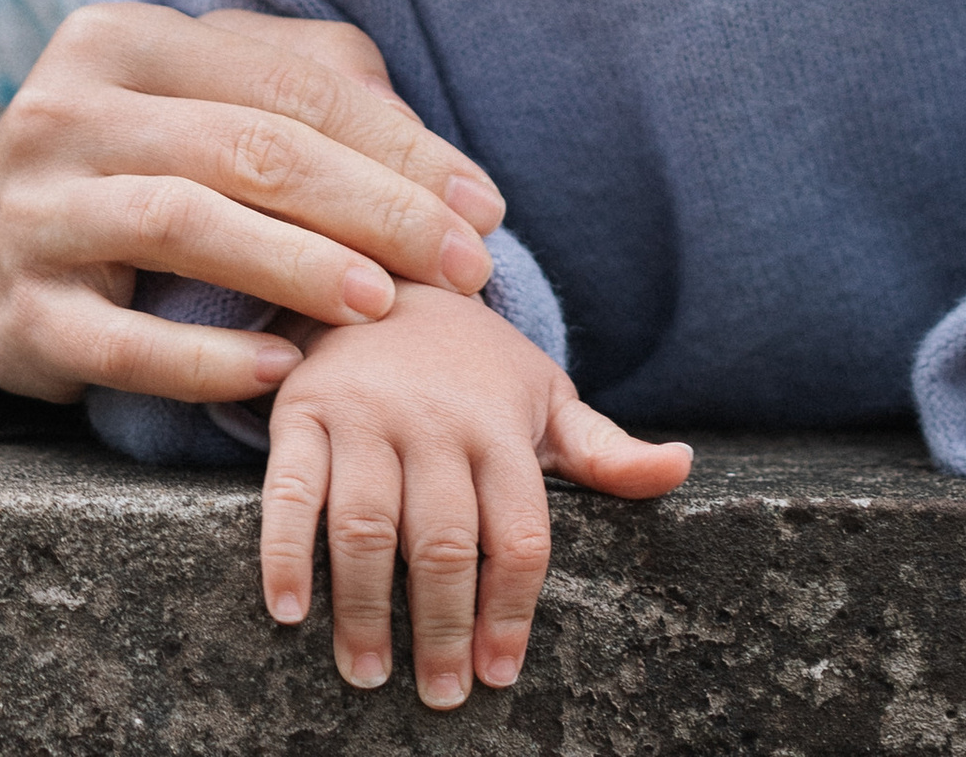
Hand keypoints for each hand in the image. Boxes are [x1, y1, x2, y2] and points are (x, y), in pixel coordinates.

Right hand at [0, 2, 505, 405]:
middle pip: (250, 149)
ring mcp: (34, 211)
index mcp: (122, 37)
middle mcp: (68, 109)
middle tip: (462, 264)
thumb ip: (315, 91)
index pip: (287, 83)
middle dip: (374, 206)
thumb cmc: (132, 165)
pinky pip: (124, 342)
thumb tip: (436, 158)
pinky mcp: (21, 314)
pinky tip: (282, 371)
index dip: (397, 143)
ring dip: (299, 267)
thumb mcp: (203, 98)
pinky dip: (209, 359)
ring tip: (383, 303)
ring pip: (187, 224)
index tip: (480, 206)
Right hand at [260, 281, 691, 708]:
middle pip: (442, 541)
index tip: (500, 673)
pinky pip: (288, 490)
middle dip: (443, 628)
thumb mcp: (544, 396)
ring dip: (364, 610)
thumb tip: (681, 467)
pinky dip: (283, 553)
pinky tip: (290, 611)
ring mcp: (363, 413)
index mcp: (498, 424)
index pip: (518, 533)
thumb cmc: (474, 363)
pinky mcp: (302, 411)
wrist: (384, 271)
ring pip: (364, 525)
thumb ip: (606, 450)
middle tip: (441, 695)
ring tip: (369, 673)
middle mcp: (432, 419)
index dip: (512, 612)